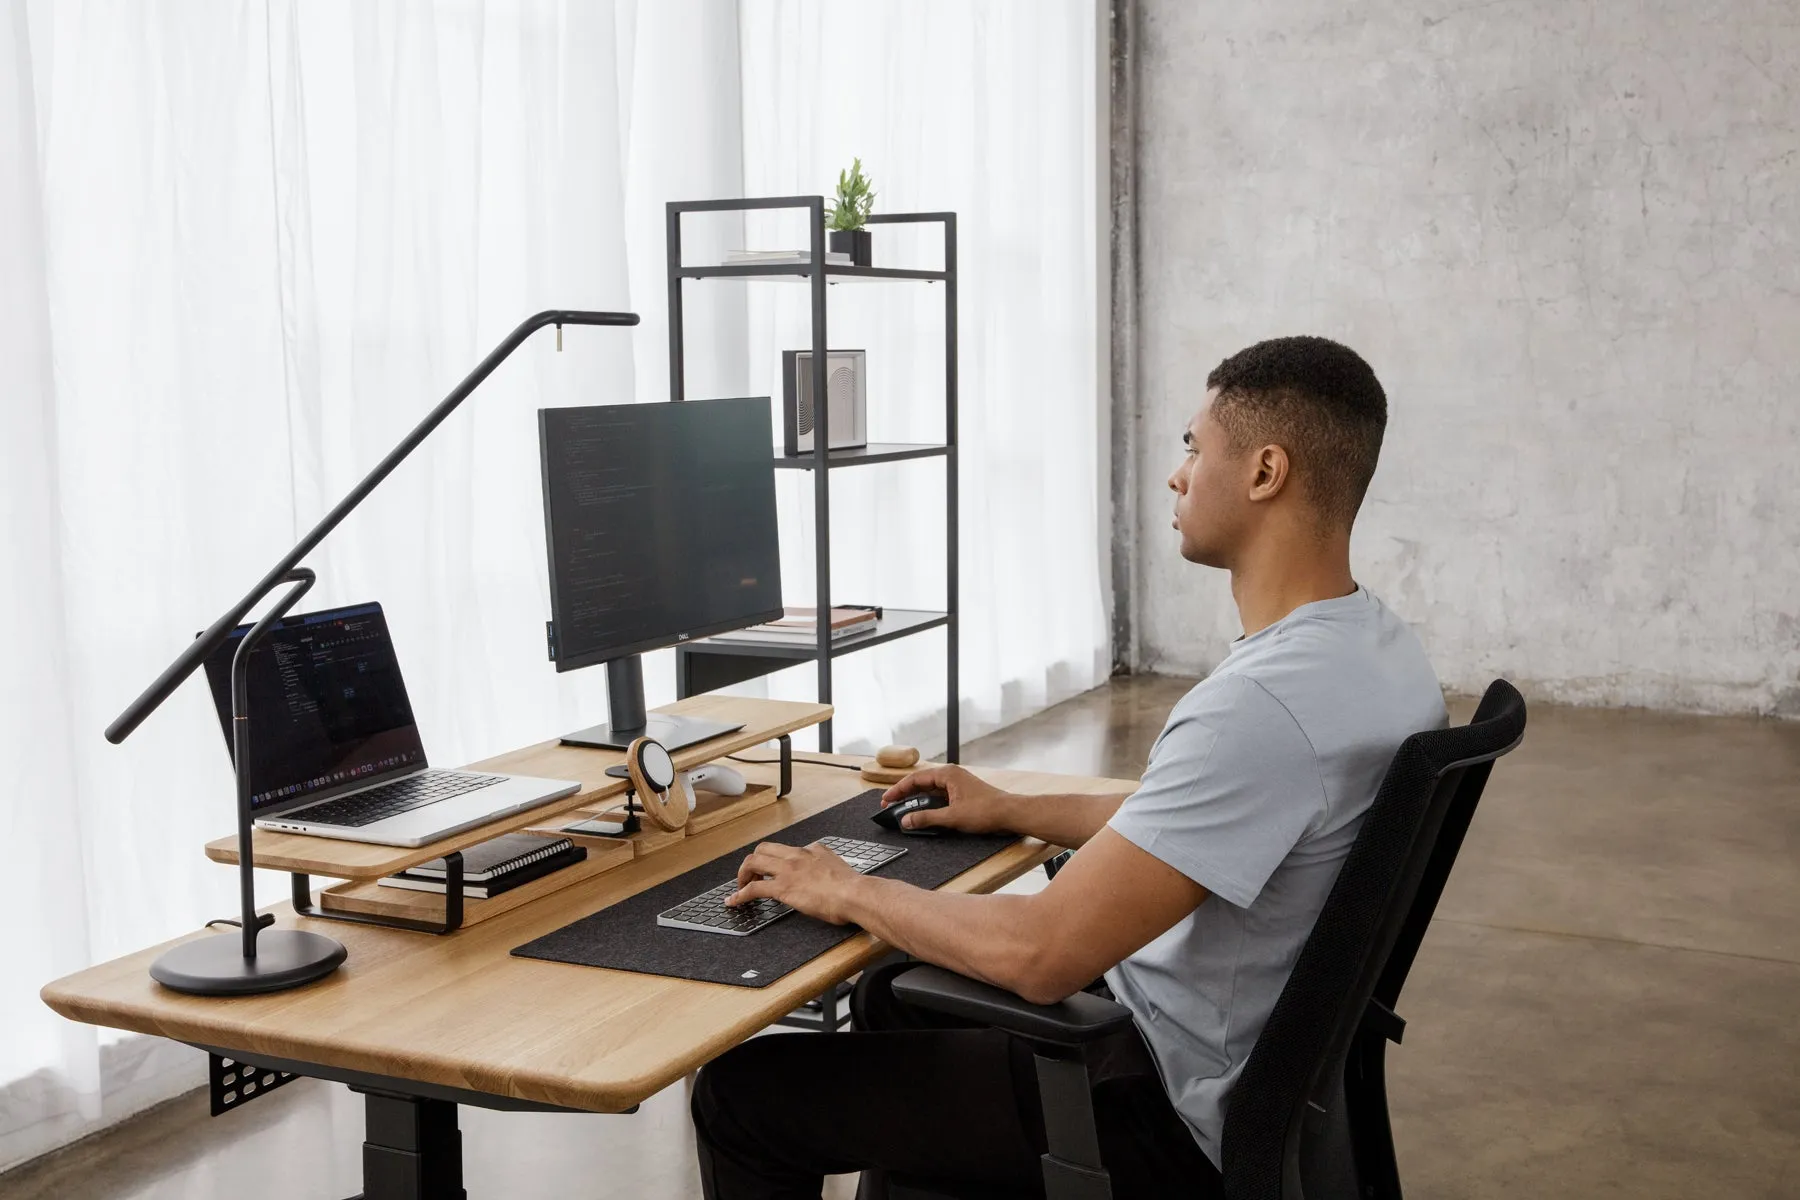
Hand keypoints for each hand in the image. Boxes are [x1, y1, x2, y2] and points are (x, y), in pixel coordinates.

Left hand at [727, 842, 861, 923]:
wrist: (855, 894)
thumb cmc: (852, 887)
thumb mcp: (838, 866)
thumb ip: (826, 864)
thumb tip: (824, 871)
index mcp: (812, 850)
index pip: (785, 849)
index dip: (775, 860)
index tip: (773, 871)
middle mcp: (796, 855)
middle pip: (763, 849)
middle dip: (753, 862)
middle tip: (752, 877)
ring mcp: (788, 870)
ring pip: (753, 862)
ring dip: (743, 874)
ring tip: (741, 886)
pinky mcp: (783, 888)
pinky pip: (753, 889)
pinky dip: (740, 894)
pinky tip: (734, 901)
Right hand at [881, 765, 1012, 834]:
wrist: (1010, 814)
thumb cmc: (986, 811)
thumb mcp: (952, 817)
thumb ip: (926, 818)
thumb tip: (906, 821)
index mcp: (947, 774)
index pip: (915, 779)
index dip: (898, 790)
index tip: (886, 800)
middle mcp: (951, 775)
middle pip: (921, 783)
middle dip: (905, 794)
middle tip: (890, 805)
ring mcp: (957, 784)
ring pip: (930, 790)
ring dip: (916, 800)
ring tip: (903, 810)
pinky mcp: (962, 793)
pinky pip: (939, 796)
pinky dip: (928, 804)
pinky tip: (922, 813)